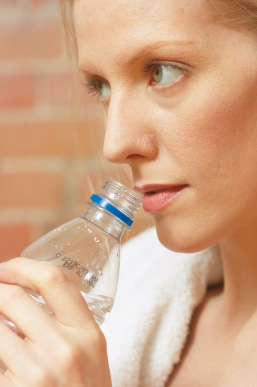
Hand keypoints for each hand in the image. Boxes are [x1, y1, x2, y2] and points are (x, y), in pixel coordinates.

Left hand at [0, 258, 111, 386]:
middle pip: (13, 297)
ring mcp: (37, 373)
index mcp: (87, 332)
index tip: (8, 267)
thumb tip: (22, 290)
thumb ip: (67, 318)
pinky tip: (1, 345)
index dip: (23, 266)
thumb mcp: (90, 349)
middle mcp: (64, 349)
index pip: (53, 280)